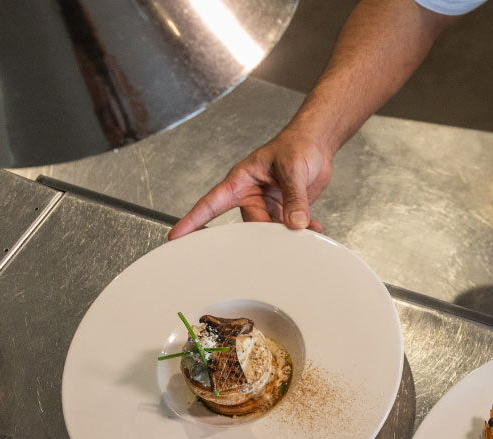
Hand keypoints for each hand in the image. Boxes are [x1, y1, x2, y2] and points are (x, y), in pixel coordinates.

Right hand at [169, 128, 331, 238]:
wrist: (316, 144)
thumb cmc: (296, 145)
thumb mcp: (292, 169)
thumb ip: (294, 197)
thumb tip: (295, 223)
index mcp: (240, 181)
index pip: (211, 203)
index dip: (193, 220)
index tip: (176, 236)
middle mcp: (251, 196)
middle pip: (249, 226)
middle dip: (265, 236)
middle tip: (281, 240)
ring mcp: (267, 205)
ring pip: (269, 231)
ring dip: (287, 233)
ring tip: (305, 226)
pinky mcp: (283, 211)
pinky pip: (287, 229)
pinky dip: (300, 231)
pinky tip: (312, 226)